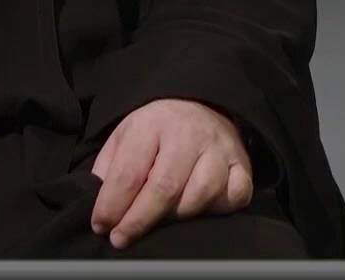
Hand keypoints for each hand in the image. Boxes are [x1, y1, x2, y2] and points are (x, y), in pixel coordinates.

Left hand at [89, 98, 253, 249]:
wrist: (199, 106)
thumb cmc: (157, 131)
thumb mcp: (125, 137)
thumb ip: (109, 170)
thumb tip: (101, 210)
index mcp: (153, 124)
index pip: (130, 172)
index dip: (113, 205)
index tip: (102, 226)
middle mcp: (189, 133)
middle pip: (165, 187)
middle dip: (139, 220)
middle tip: (121, 238)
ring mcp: (219, 148)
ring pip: (201, 194)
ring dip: (177, 217)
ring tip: (162, 221)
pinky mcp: (242, 163)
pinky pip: (236, 195)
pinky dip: (218, 208)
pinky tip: (201, 210)